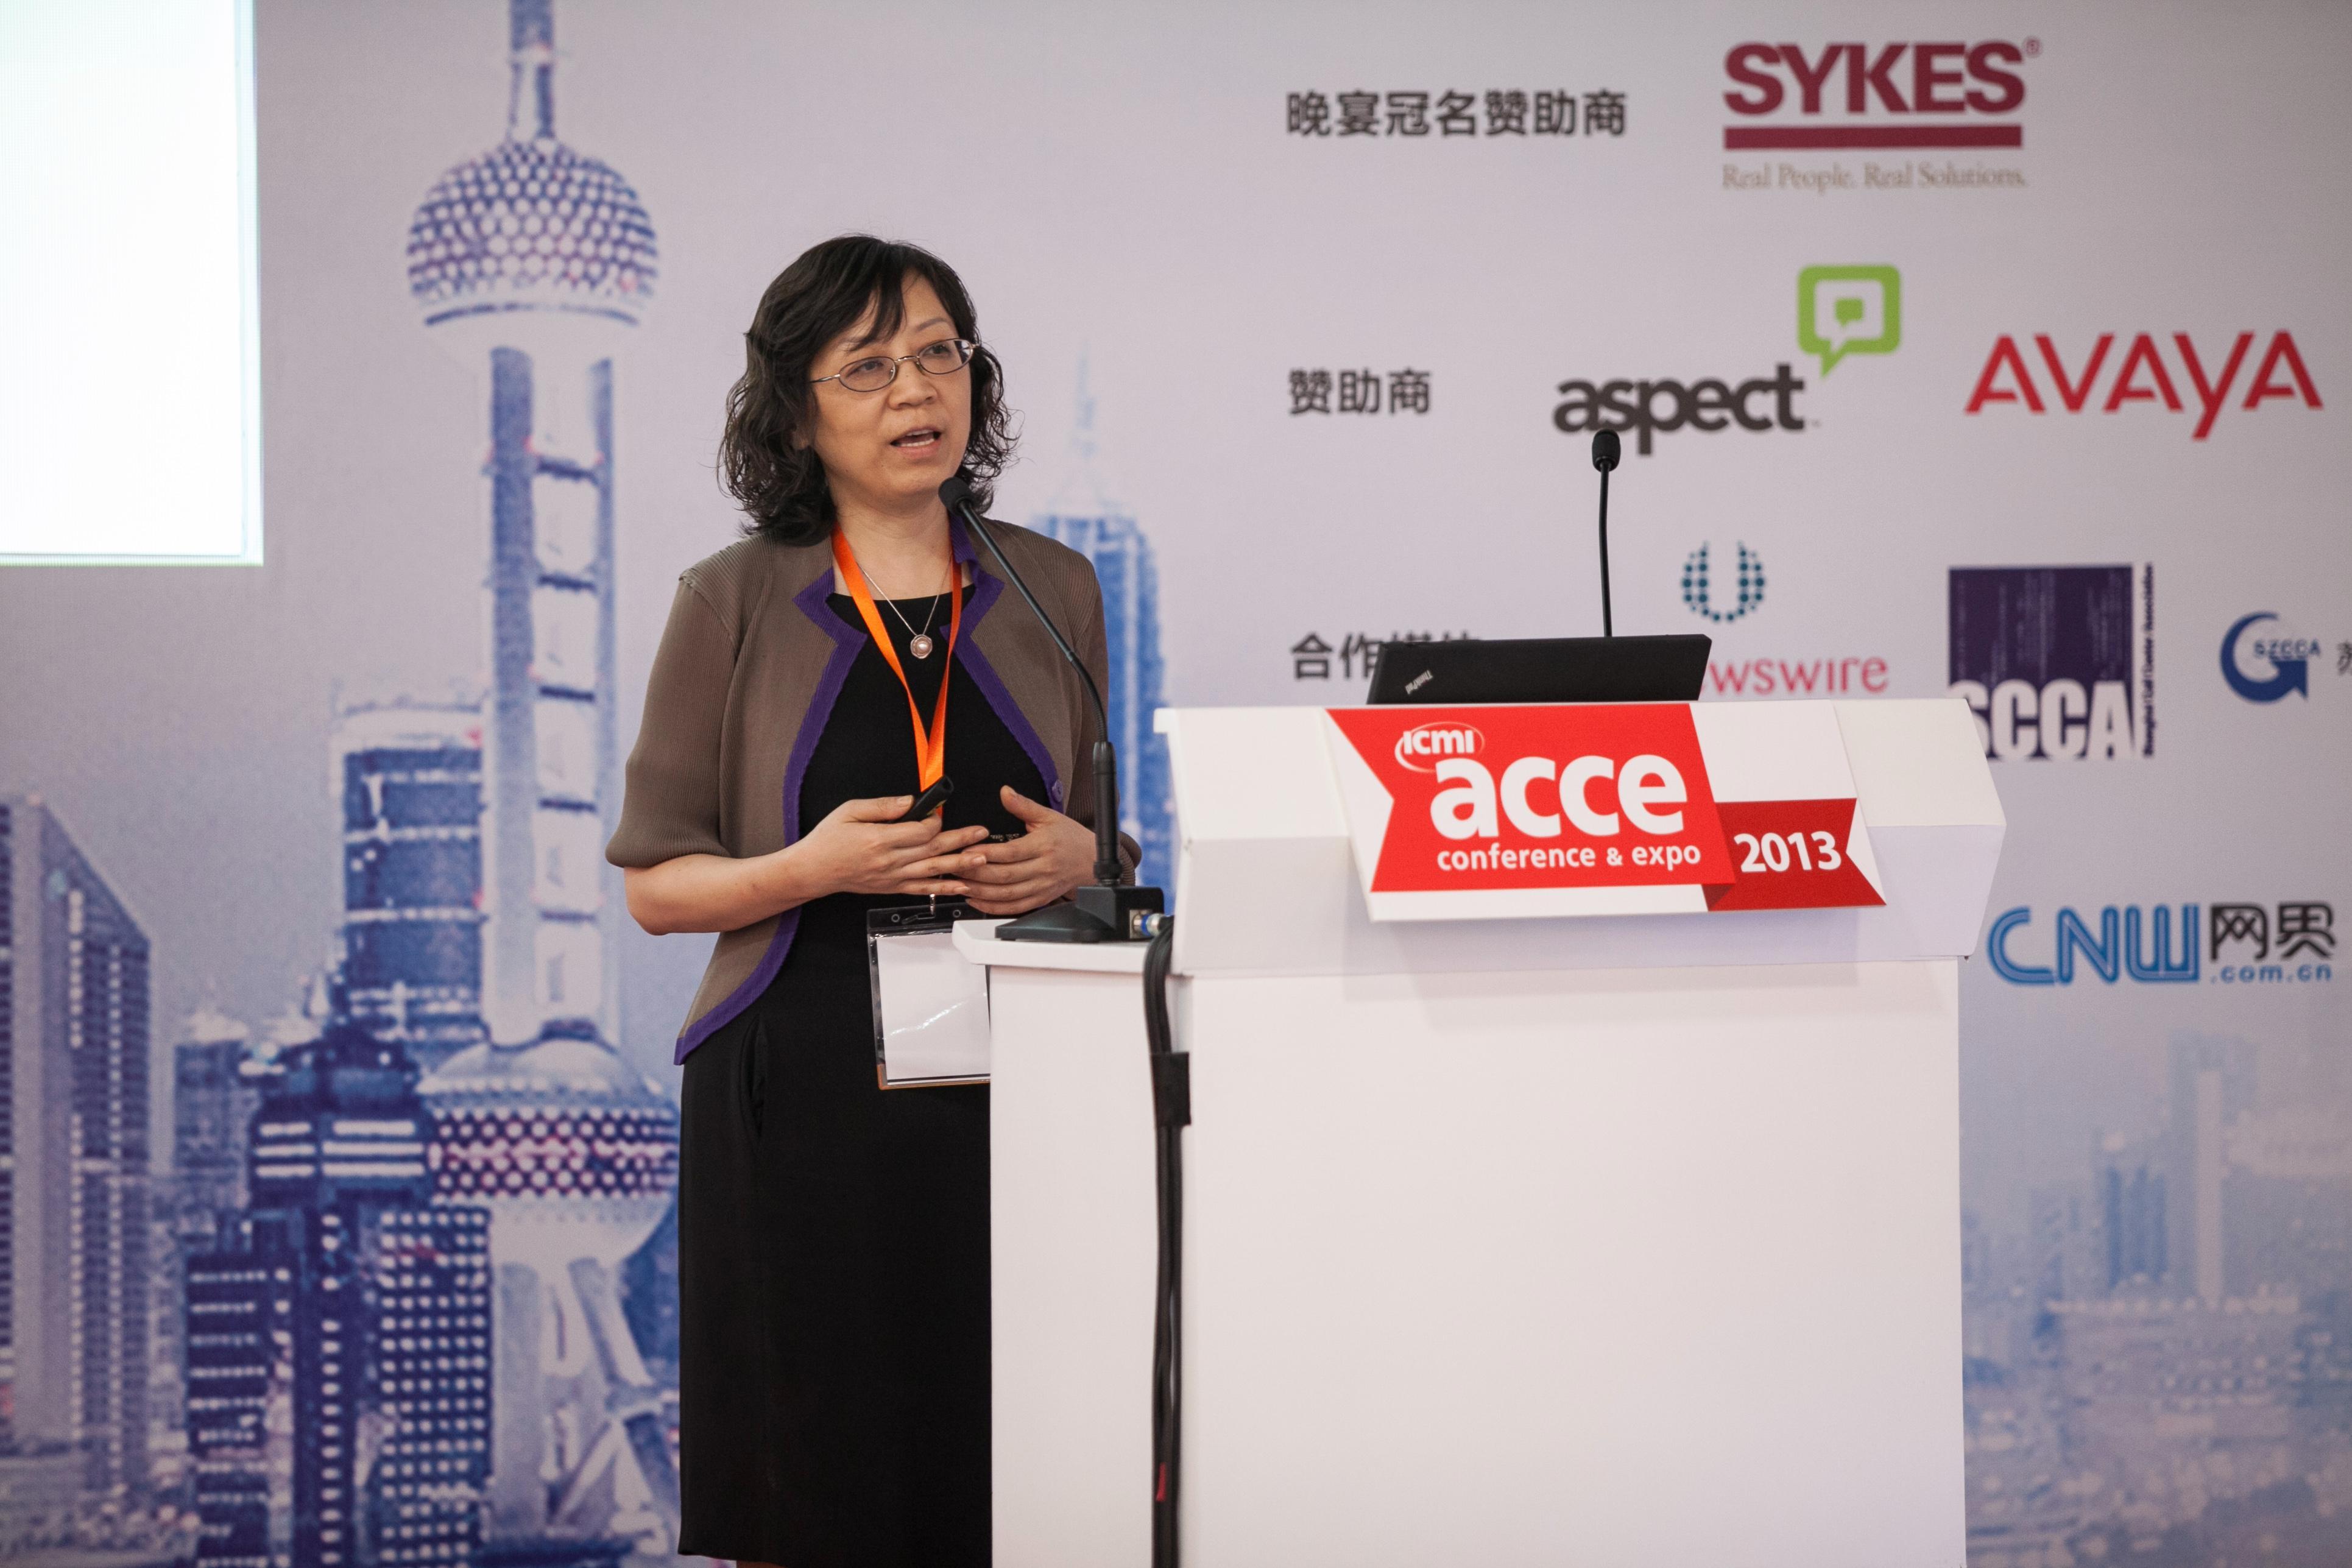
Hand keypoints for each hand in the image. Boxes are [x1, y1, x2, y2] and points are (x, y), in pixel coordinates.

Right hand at [788, 794, 990, 899]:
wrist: (813, 871)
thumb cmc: (828, 839)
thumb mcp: (849, 811)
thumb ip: (882, 806)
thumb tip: (910, 801)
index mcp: (879, 840)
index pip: (919, 831)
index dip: (935, 820)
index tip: (940, 811)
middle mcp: (889, 861)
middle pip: (932, 850)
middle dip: (961, 840)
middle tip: (982, 833)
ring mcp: (892, 878)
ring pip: (933, 871)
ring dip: (960, 865)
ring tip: (982, 859)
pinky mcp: (892, 888)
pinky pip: (923, 889)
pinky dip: (944, 888)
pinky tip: (962, 886)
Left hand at [961, 786, 1097, 915]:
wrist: (1093, 861)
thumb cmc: (1071, 838)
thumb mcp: (1049, 816)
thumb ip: (1023, 805)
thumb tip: (1005, 792)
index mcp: (1043, 846)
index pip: (1011, 852)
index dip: (986, 854)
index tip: (966, 851)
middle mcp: (1043, 869)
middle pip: (1005, 876)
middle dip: (977, 874)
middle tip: (956, 869)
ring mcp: (1042, 887)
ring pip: (1007, 894)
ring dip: (981, 892)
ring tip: (961, 885)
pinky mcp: (1041, 899)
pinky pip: (1015, 907)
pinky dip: (994, 907)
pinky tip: (977, 900)